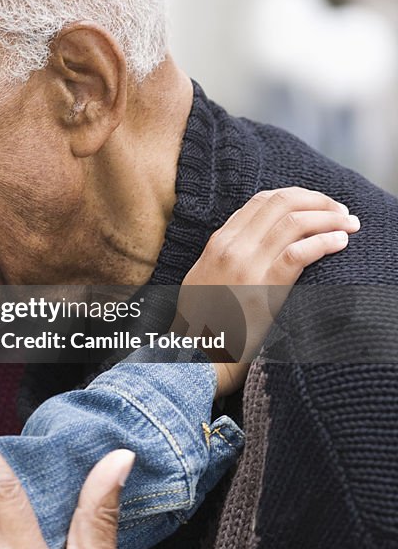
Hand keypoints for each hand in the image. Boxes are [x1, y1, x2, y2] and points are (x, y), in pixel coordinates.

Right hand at [178, 187, 357, 395]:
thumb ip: (226, 252)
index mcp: (219, 242)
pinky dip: (324, 242)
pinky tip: (340, 243)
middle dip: (318, 201)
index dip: (295, 197)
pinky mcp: (265, 287)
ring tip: (350, 225)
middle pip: (281, 203)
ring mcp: (247, 265)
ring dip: (329, 219)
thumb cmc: (204, 319)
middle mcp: (232, 247)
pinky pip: (300, 253)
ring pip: (294, 223)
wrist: (199, 351)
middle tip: (340, 211)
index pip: (261, 201)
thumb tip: (253, 236)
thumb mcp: (204, 274)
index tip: (317, 205)